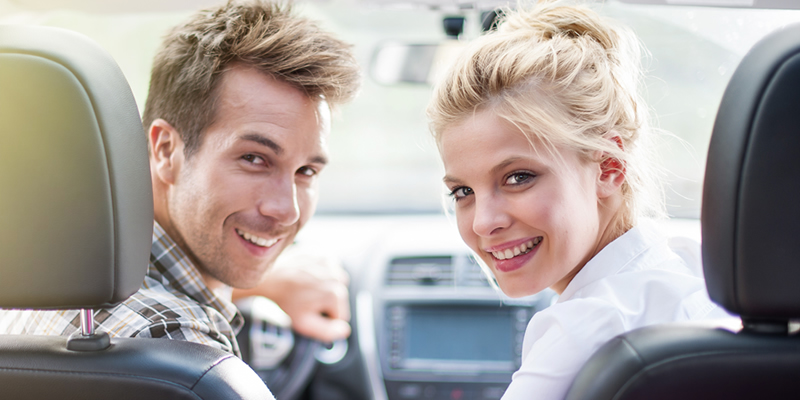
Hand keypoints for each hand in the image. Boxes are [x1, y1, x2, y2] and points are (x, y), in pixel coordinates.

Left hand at [233, 252, 350, 342]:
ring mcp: (330, 262)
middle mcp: (337, 276)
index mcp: (335, 294)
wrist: (269, 277)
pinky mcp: (323, 252)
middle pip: (339, 298)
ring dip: (325, 286)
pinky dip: (320, 272)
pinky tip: (306, 275)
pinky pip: (329, 268)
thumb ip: (328, 332)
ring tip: (306, 287)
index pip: (341, 316)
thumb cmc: (286, 301)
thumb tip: (345, 331)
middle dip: (326, 301)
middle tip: (306, 299)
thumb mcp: (304, 324)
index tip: (310, 311)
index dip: (325, 318)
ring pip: (335, 282)